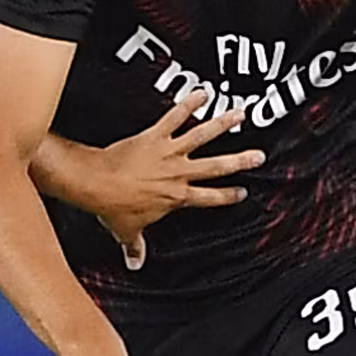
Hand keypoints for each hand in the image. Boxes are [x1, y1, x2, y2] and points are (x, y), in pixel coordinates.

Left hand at [79, 92, 264, 269]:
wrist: (96, 184)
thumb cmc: (112, 206)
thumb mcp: (127, 230)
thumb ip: (135, 246)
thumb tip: (134, 262)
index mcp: (177, 197)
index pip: (210, 197)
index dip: (228, 196)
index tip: (243, 192)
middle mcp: (178, 173)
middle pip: (217, 166)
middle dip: (241, 161)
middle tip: (259, 155)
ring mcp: (169, 152)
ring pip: (203, 136)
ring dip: (224, 124)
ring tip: (241, 114)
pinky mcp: (155, 135)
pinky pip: (175, 116)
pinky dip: (189, 104)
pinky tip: (203, 93)